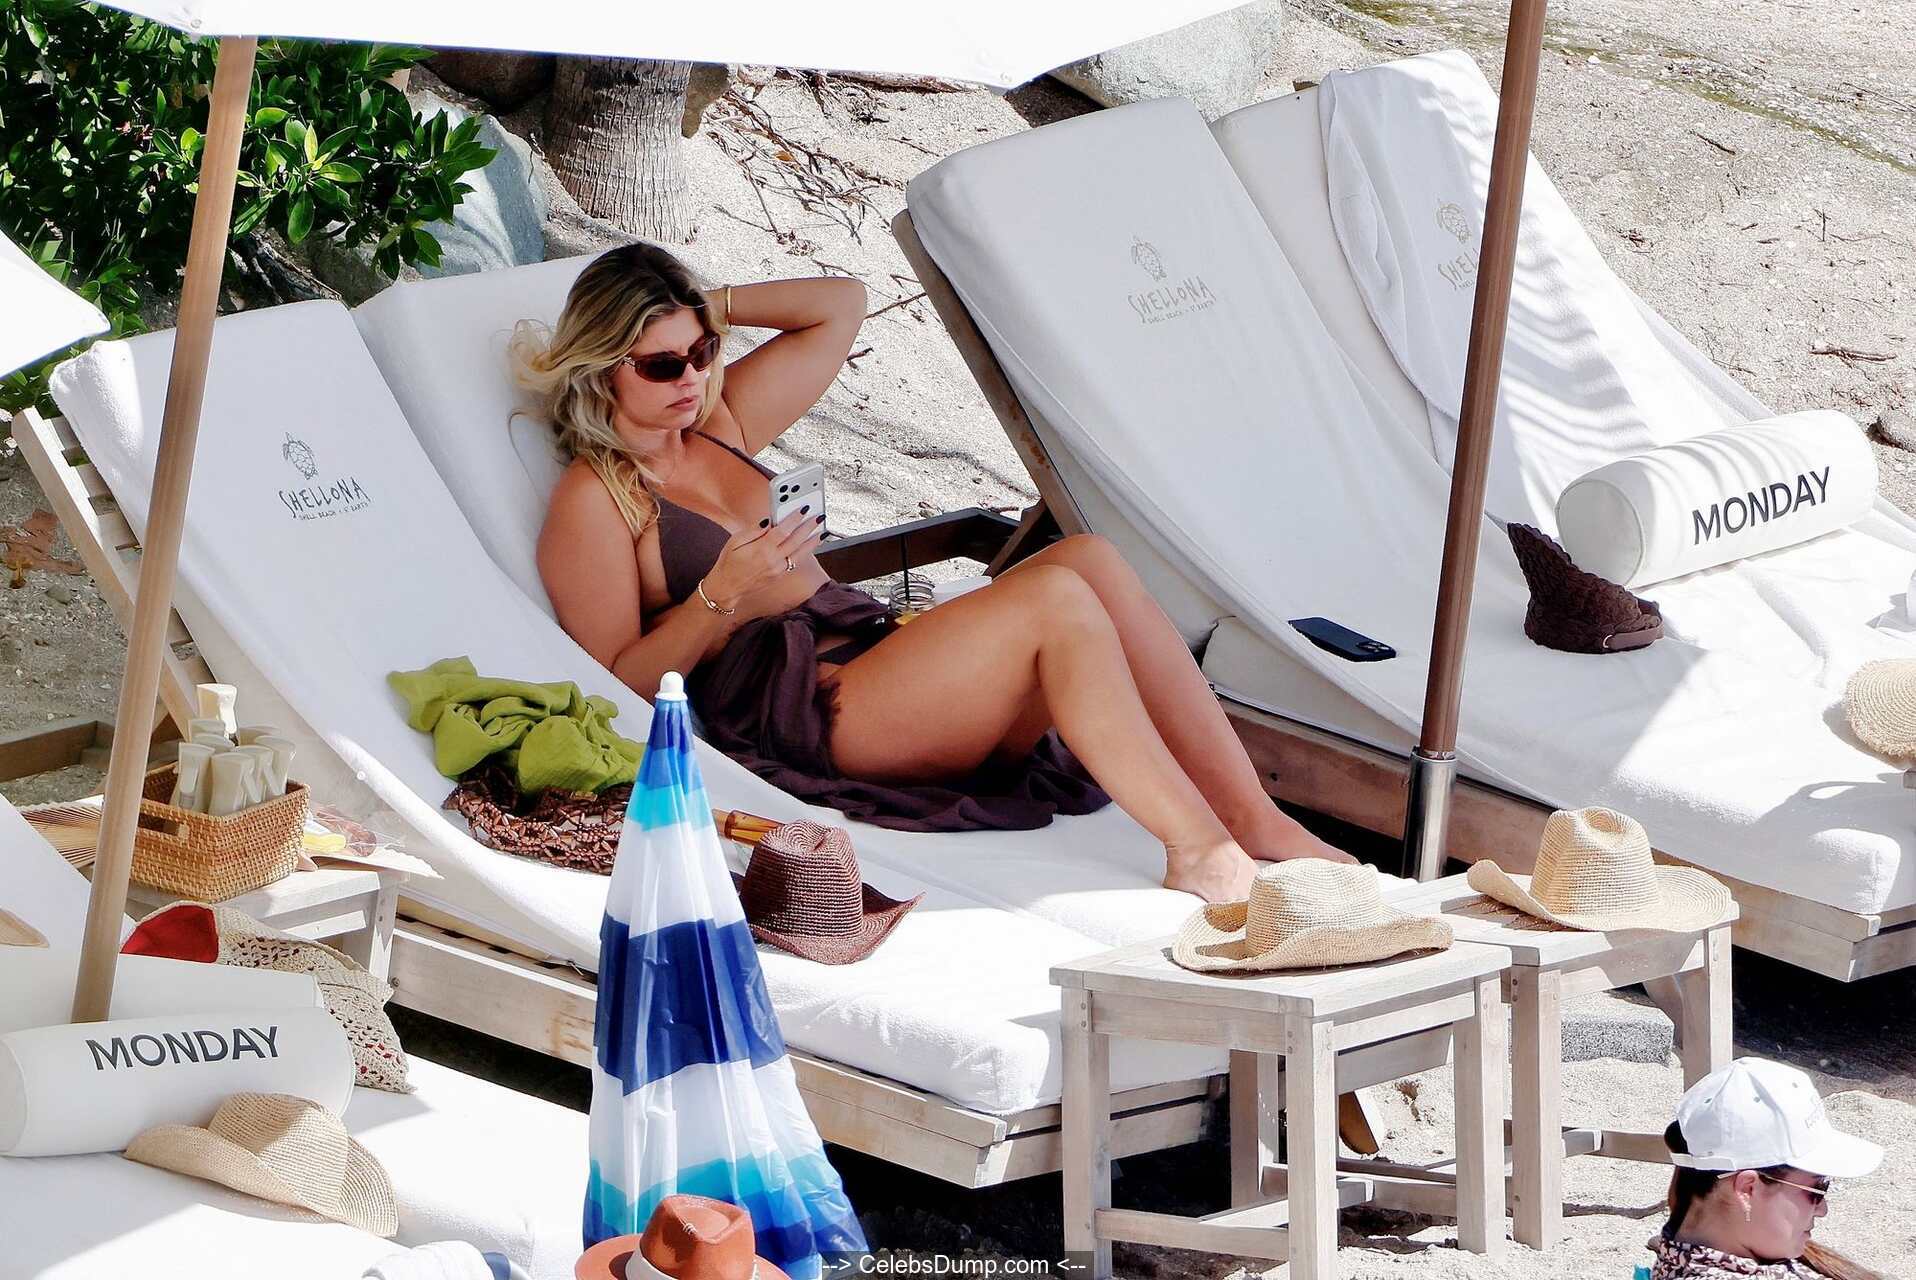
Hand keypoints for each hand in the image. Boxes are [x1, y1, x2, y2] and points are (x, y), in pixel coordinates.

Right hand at [701, 509, 824, 614]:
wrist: (727, 587)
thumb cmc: (729, 563)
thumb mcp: (735, 541)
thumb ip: (753, 530)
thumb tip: (768, 520)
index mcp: (761, 550)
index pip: (782, 530)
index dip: (794, 518)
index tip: (803, 508)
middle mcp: (773, 561)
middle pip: (796, 541)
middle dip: (809, 527)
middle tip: (818, 516)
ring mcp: (778, 570)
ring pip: (801, 553)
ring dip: (813, 541)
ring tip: (822, 530)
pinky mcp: (780, 575)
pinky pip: (796, 561)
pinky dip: (805, 552)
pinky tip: (810, 545)